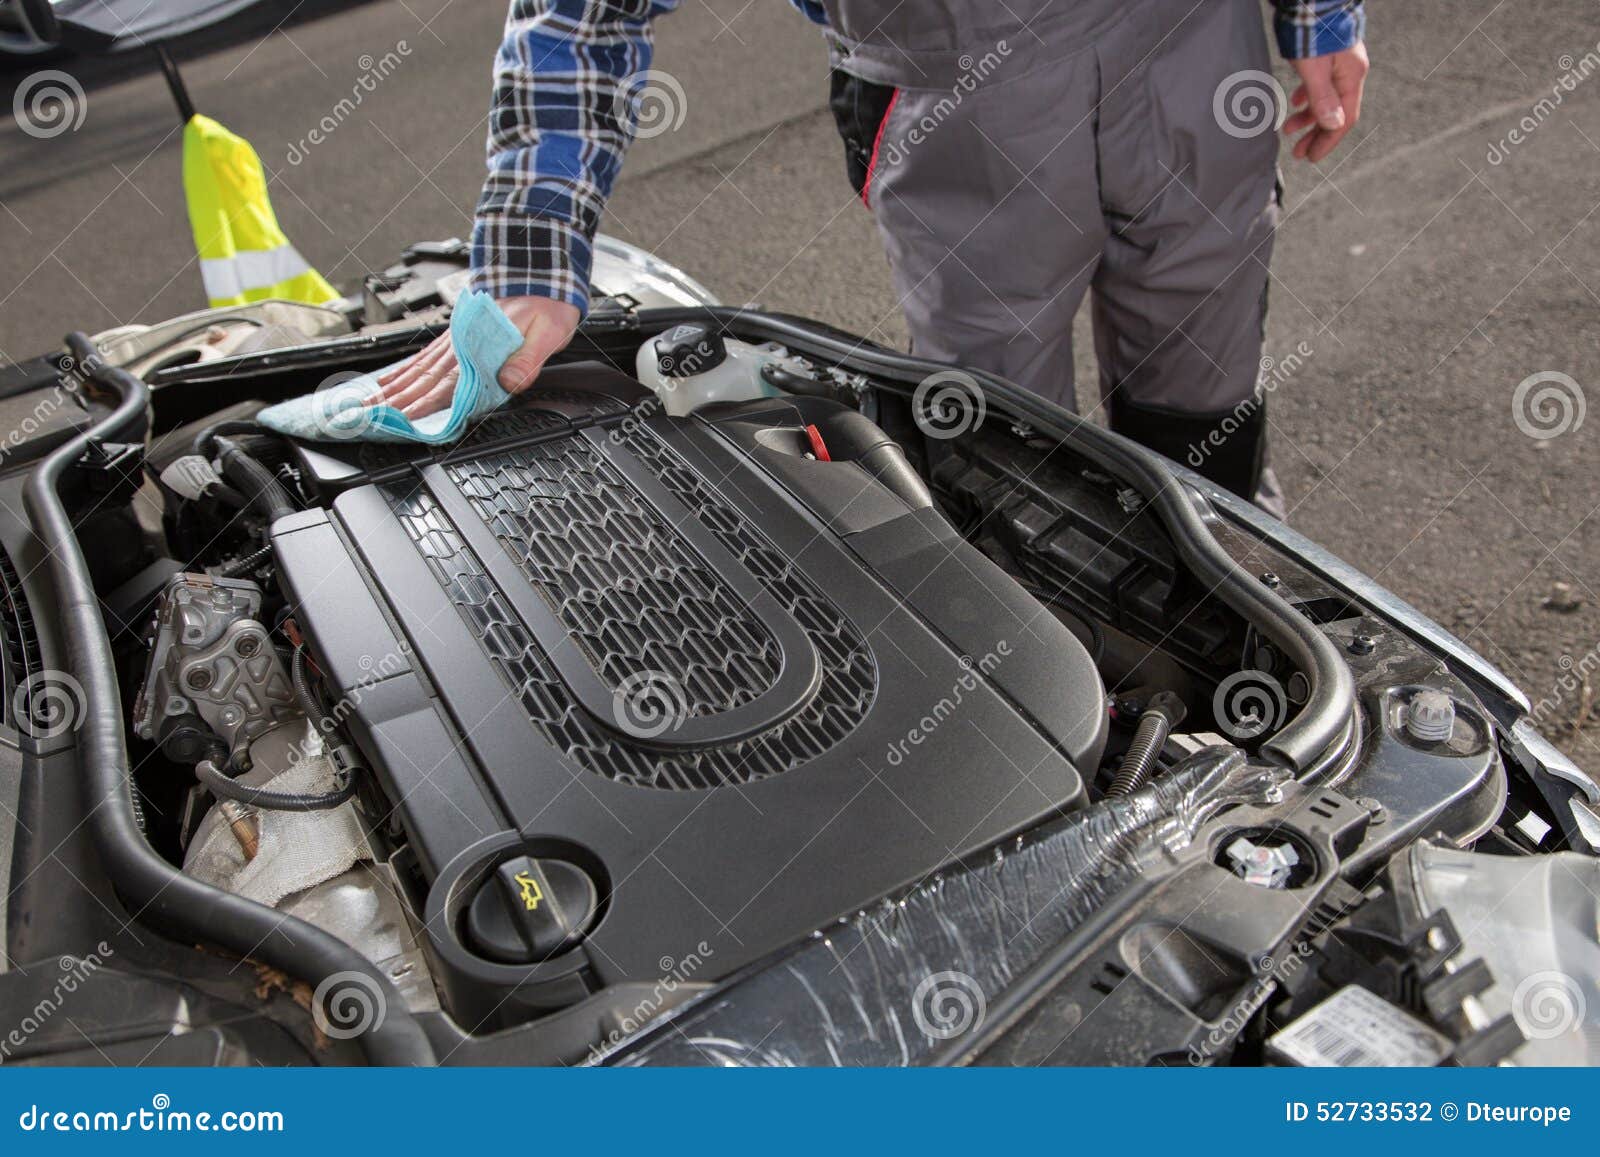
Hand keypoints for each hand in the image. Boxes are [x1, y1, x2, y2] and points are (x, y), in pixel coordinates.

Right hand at [368, 295, 580, 419]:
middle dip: (395, 401)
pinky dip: (402, 371)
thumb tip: (508, 382)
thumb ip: (527, 360)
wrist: (539, 275)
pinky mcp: (453, 337)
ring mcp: (454, 341)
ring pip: (417, 370)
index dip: (425, 403)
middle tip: (367, 417)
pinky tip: (386, 381)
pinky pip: (422, 358)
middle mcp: (461, 345)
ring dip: (392, 388)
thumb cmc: (545, 304)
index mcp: (481, 348)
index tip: (403, 420)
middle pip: (423, 379)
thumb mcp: (547, 332)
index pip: (448, 383)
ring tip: (368, 403)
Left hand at [1283, 42, 1368, 162]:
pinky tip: (1295, 103)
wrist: (1312, 0)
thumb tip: (1332, 125)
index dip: (1327, 141)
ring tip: (1289, 129)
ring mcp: (1339, 64)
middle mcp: (1349, 72)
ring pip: (1325, 99)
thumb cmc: (1313, 32)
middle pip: (1335, 113)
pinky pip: (1320, 85)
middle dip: (1316, 134)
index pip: (1343, 120)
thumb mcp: (1314, 69)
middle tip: (1298, 152)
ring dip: (1308, 117)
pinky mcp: (1327, 56)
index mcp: (1351, 77)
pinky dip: (1307, 98)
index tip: (1311, 157)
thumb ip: (1322, 98)